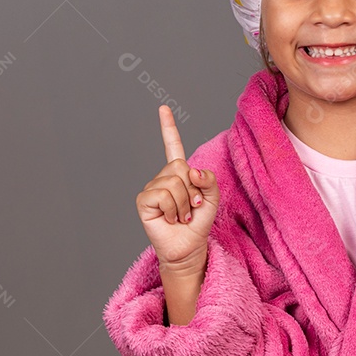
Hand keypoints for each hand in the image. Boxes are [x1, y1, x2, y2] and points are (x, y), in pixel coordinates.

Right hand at [135, 105, 220, 268]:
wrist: (189, 247)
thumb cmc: (199, 223)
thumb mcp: (211, 198)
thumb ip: (208, 179)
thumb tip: (191, 170)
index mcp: (179, 173)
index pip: (172, 146)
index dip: (168, 127)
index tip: (163, 108)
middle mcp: (162, 177)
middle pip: (180, 166)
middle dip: (192, 189)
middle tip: (192, 207)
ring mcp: (151, 188)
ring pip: (174, 182)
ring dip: (184, 203)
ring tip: (182, 216)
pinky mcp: (144, 201)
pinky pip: (163, 194)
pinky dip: (174, 209)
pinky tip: (171, 219)